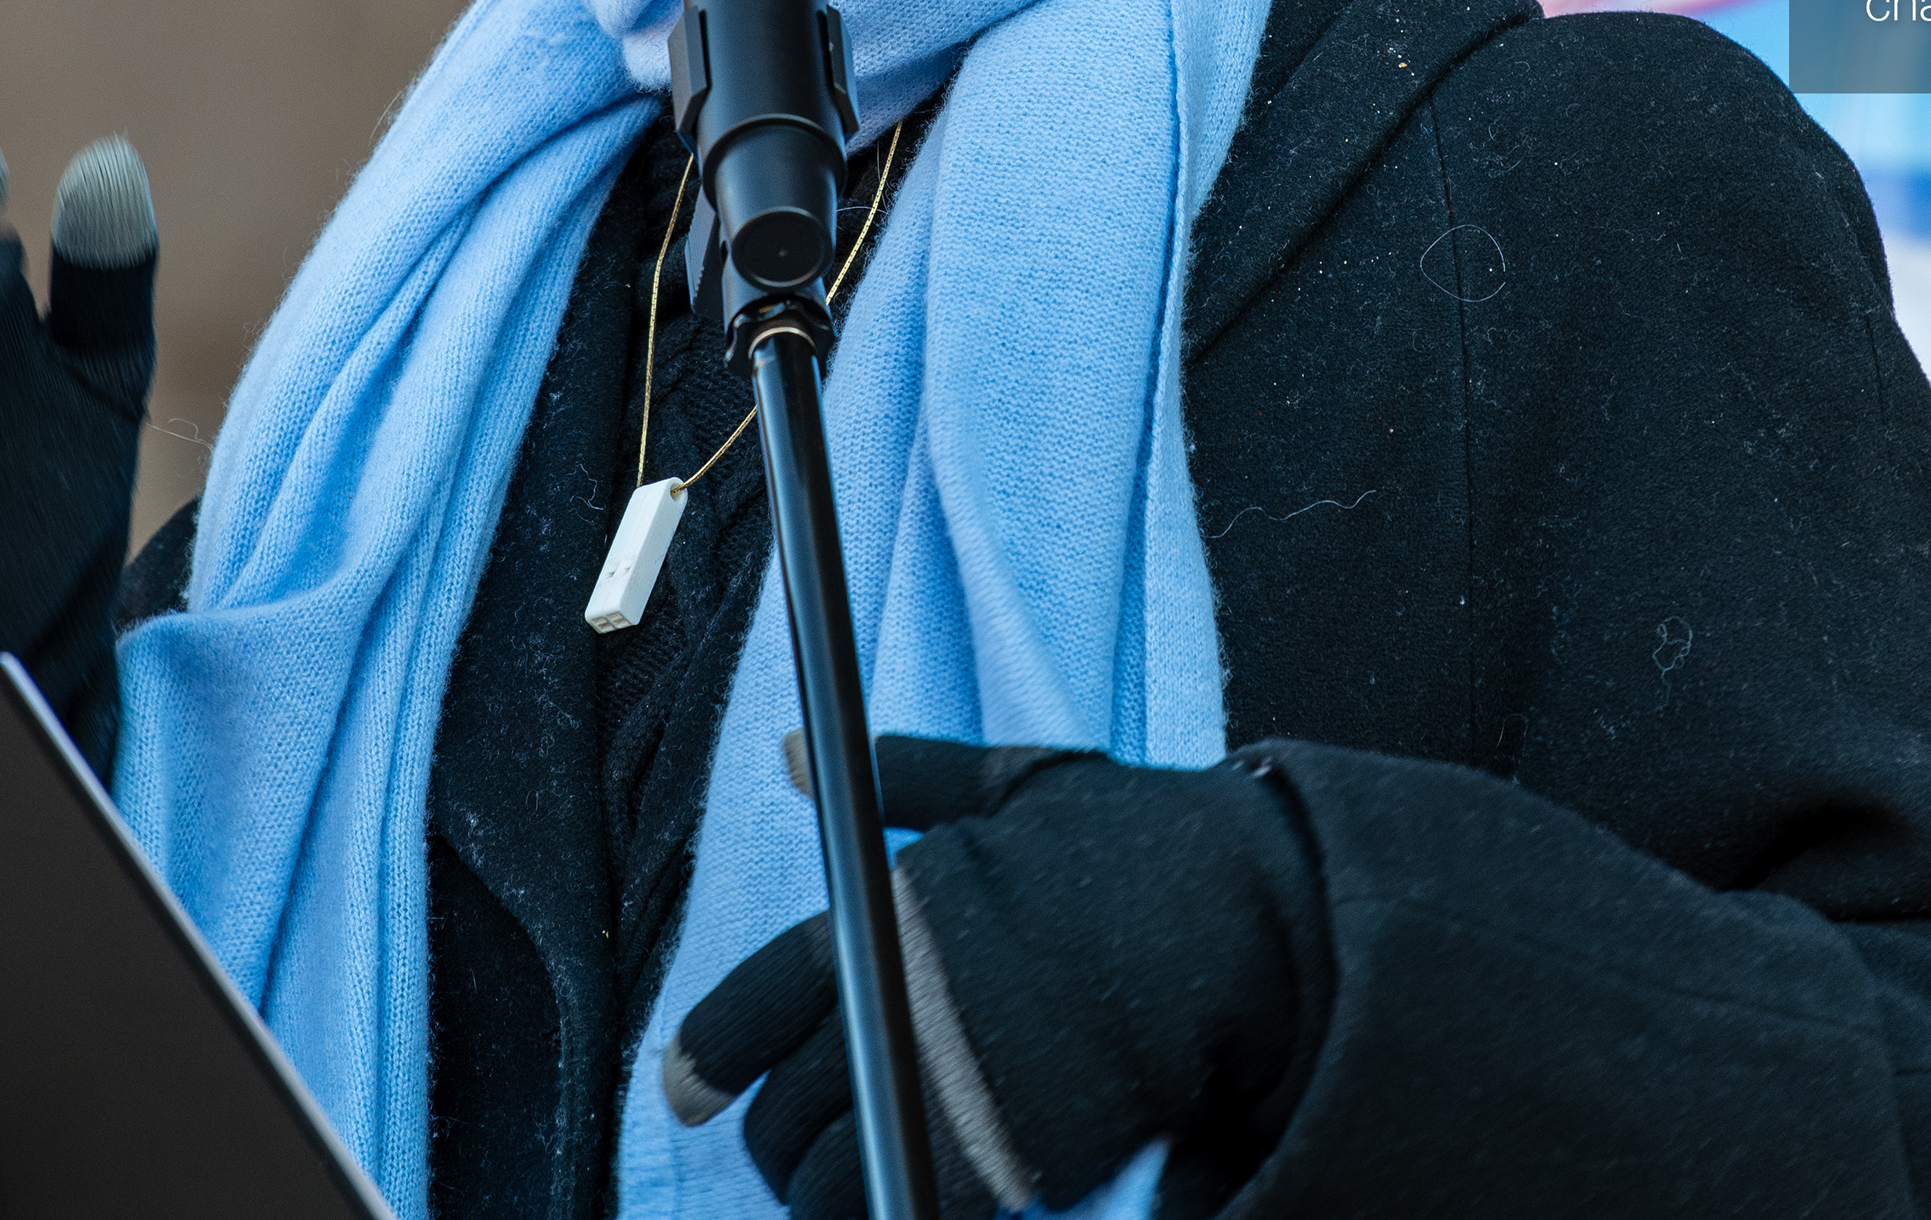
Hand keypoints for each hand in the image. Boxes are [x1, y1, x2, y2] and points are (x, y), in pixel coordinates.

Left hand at [664, 736, 1329, 1219]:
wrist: (1244, 933)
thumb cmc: (1140, 847)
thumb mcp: (1020, 784)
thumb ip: (904, 778)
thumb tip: (791, 755)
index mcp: (890, 912)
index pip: (754, 1003)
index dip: (707, 1058)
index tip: (687, 1092)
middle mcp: (899, 1004)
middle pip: (783, 1108)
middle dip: (775, 1138)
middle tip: (794, 1150)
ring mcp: (943, 1089)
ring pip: (827, 1174)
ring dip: (822, 1189)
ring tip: (846, 1185)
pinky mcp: (997, 1163)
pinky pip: (892, 1210)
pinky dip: (881, 1212)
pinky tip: (899, 1200)